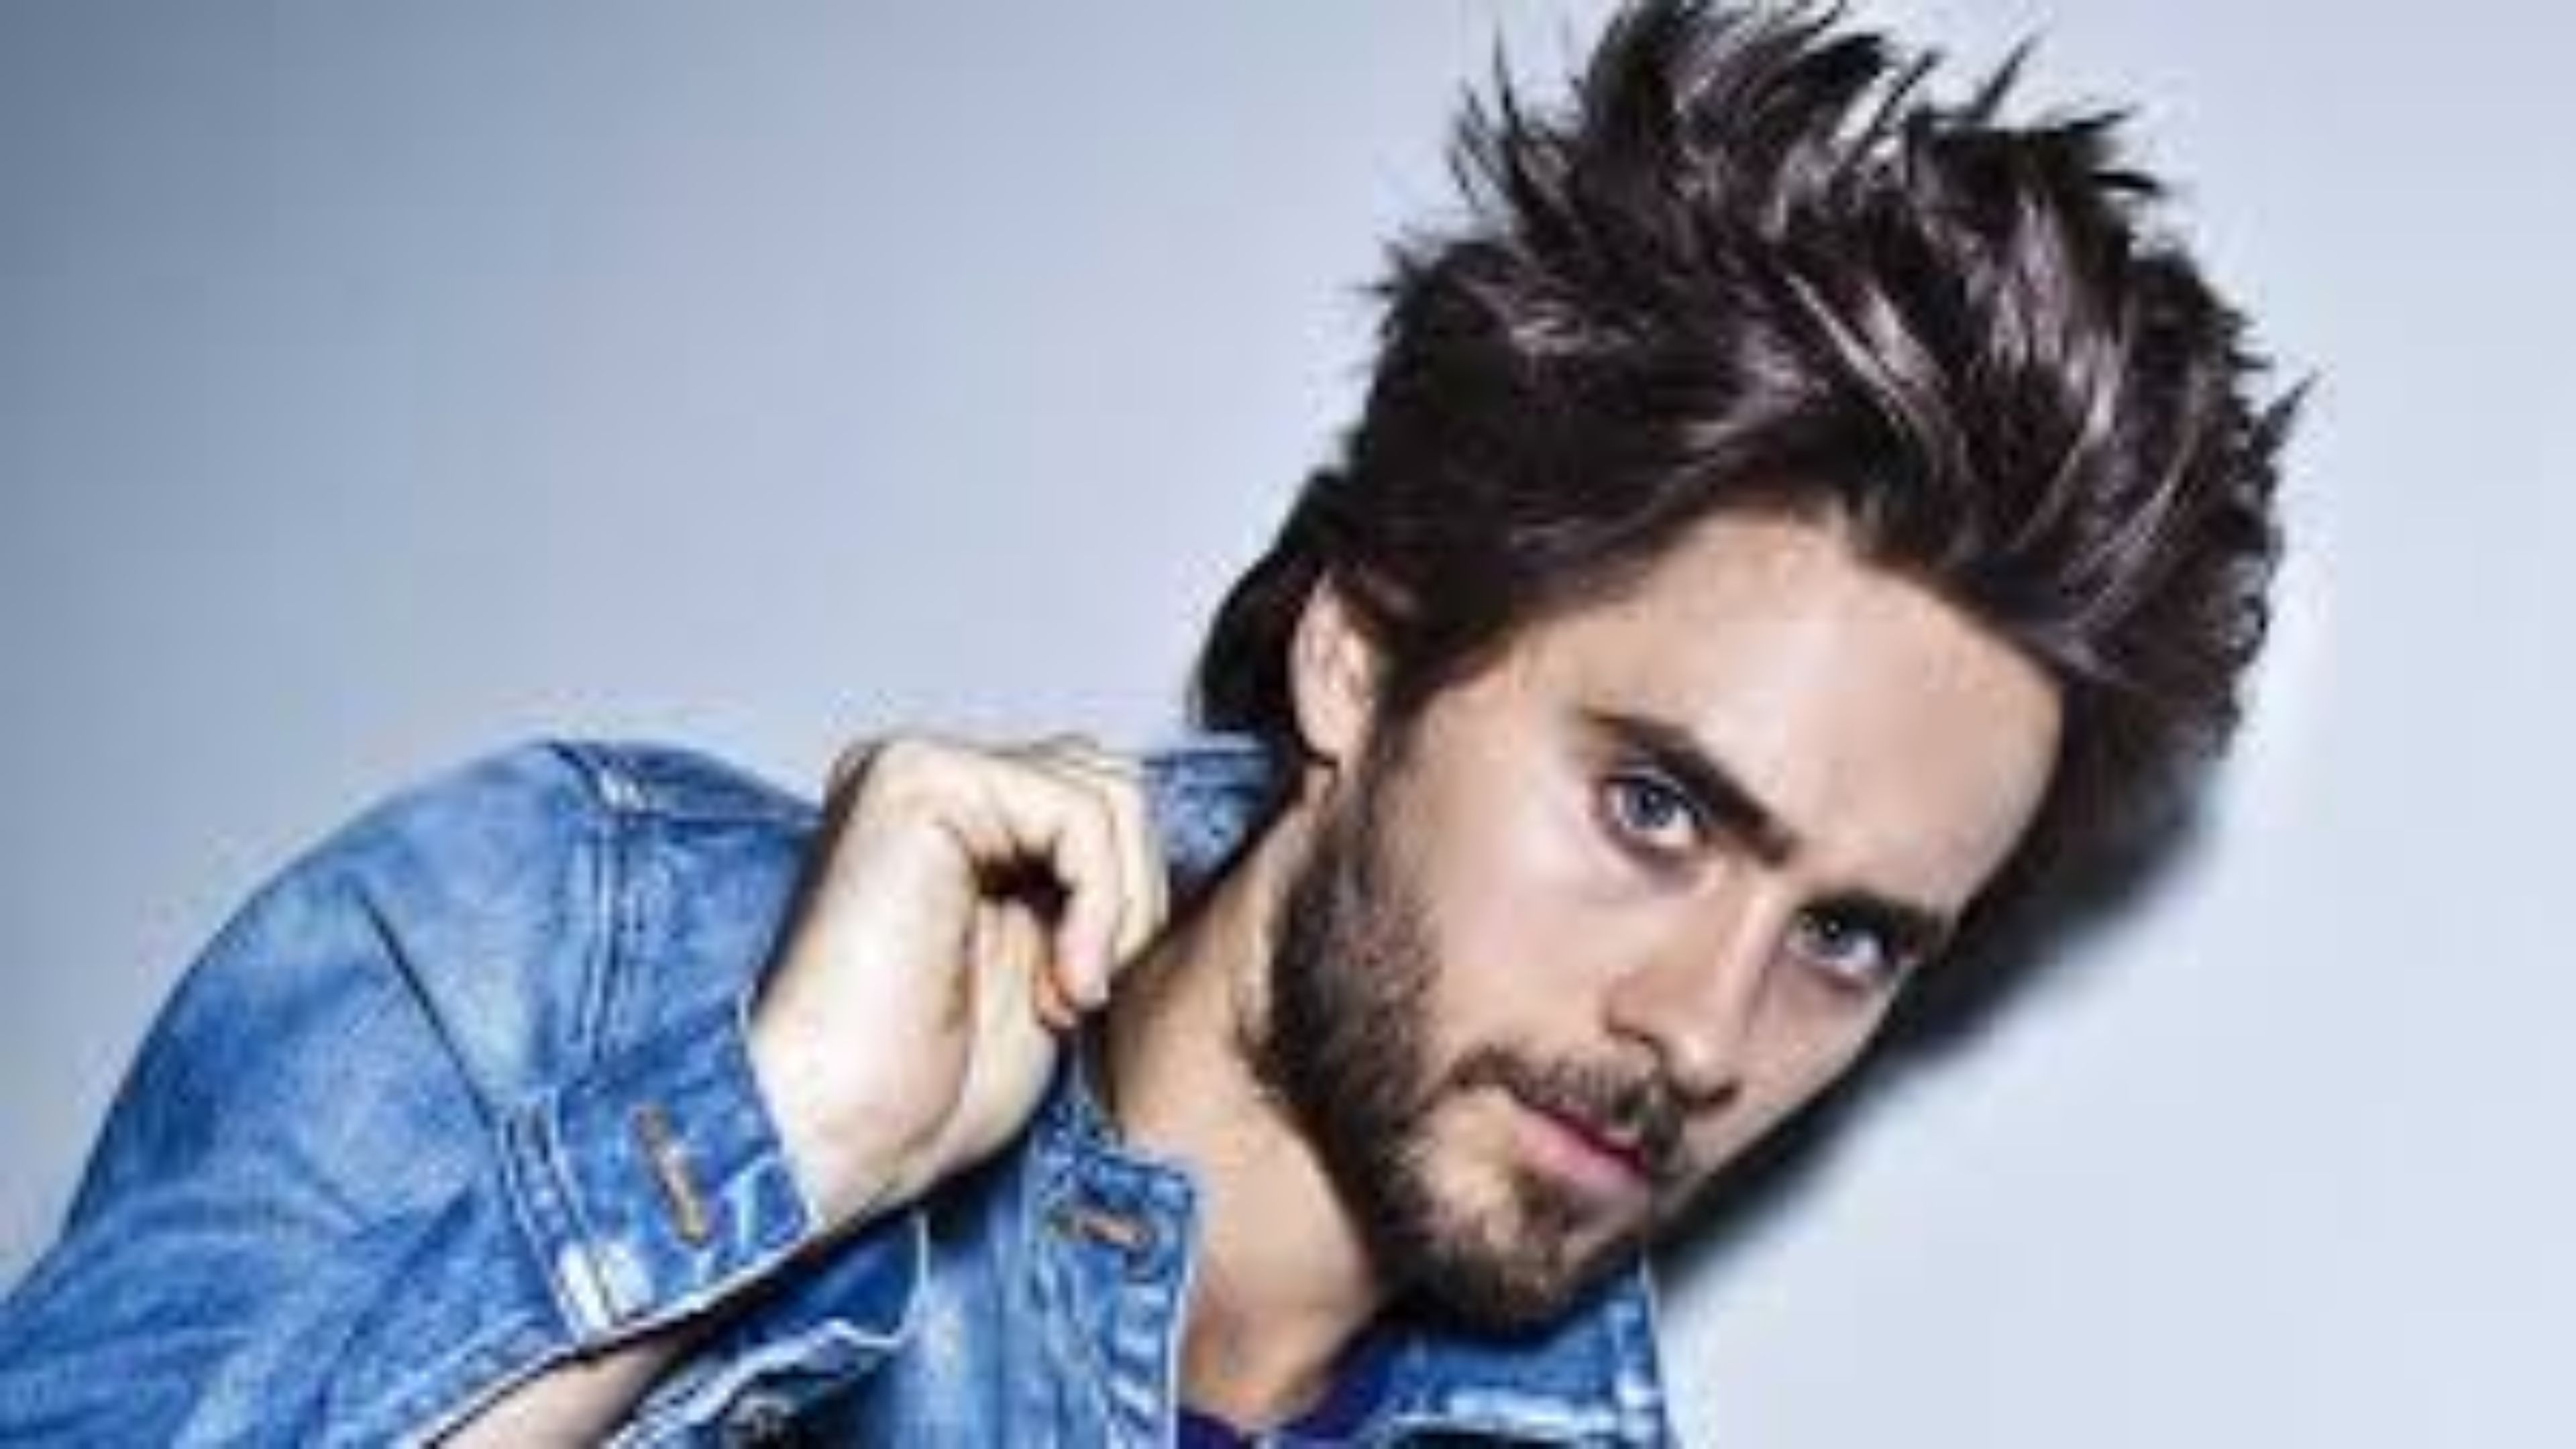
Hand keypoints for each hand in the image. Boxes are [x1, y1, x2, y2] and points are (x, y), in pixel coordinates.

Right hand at [747, 734, 1166, 1228]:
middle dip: (1131, 897)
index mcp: (949, 819)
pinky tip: (1059, 988)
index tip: (1083, 998)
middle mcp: (924, 777)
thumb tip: (1161, 846)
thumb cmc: (928, 1086)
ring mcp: (914, 769)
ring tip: (1065, 995)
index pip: (1098, 802)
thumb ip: (1088, 890)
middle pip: (1111, 782)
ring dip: (1117, 910)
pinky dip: (1099, 908)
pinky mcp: (918, 782)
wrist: (839, 1140)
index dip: (1125, 902)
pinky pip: (1079, 814)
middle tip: (1080, 995)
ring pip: (1107, 790)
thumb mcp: (1049, 966)